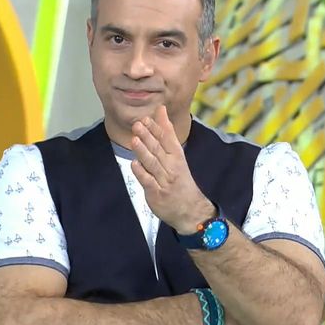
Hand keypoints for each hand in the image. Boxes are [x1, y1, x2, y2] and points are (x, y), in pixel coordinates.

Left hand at [130, 105, 214, 234]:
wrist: (190, 210)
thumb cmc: (180, 182)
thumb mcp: (177, 158)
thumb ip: (167, 137)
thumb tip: (160, 114)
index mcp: (178, 158)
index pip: (169, 139)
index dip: (160, 126)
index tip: (152, 114)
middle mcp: (172, 168)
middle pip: (159, 149)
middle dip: (149, 136)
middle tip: (139, 123)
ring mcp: (164, 181)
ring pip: (153, 164)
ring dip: (144, 151)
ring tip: (135, 140)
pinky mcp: (156, 194)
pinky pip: (148, 182)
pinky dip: (142, 173)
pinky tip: (135, 164)